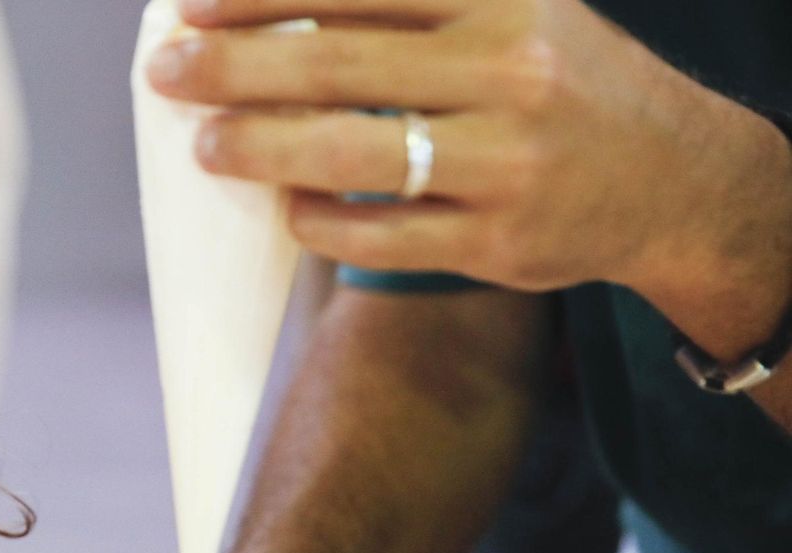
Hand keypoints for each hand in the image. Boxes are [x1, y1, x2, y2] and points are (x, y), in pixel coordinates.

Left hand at [146, 0, 791, 310]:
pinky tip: (285, 205)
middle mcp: (510, 73)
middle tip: (166, 74)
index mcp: (503, 1)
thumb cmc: (559, 80)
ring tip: (204, 145)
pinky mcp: (497, 243)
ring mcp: (506, 163)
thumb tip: (285, 7)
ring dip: (260, 149)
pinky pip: (379, 234)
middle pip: (338, 66)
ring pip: (351, 155)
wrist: (672, 178)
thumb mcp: (512, 9)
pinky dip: (316, 220)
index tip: (191, 6)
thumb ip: (415, 0)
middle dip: (233, 69)